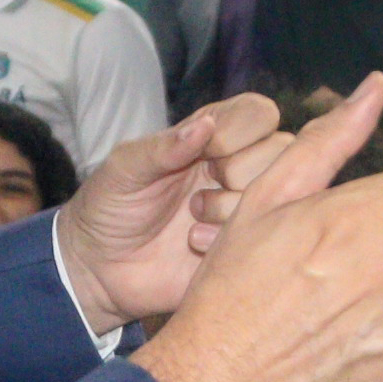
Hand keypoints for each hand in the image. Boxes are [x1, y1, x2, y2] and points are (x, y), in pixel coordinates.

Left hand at [54, 94, 287, 331]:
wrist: (102, 268)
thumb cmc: (111, 207)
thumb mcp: (125, 168)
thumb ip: (163, 146)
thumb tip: (205, 125)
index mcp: (213, 134)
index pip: (259, 113)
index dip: (239, 132)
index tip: (206, 154)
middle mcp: (239, 166)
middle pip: (280, 152)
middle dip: (236, 173)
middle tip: (196, 192)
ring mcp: (245, 206)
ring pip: (278, 193)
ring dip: (228, 208)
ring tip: (191, 220)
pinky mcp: (246, 244)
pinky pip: (265, 236)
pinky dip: (225, 238)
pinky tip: (195, 244)